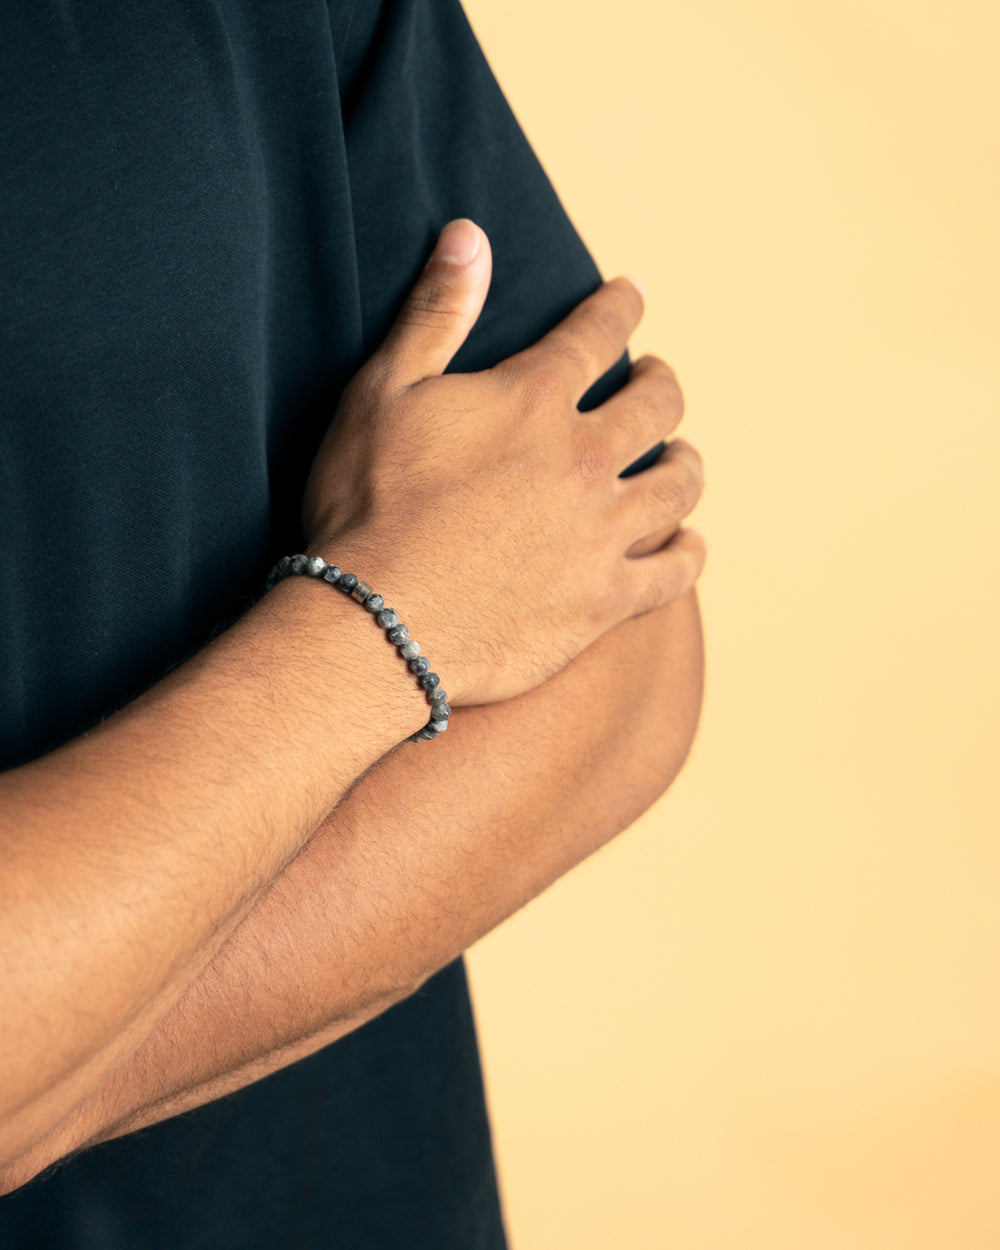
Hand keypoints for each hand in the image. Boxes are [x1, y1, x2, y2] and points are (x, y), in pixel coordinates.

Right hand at [302, 218, 704, 706]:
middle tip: (657, 380)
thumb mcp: (382, 393)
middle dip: (662, 381)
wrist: (378, 625)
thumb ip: (435, 314)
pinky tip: (688, 543)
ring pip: (679, 483)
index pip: (598, 332)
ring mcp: (602, 533)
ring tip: (680, 457)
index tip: (632, 295)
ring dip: (686, 462)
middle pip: (658, 404)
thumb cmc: (367, 506)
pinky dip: (688, 552)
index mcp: (533, 400)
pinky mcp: (604, 601)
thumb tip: (469, 234)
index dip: (620, 305)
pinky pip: (674, 572)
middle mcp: (584, 459)